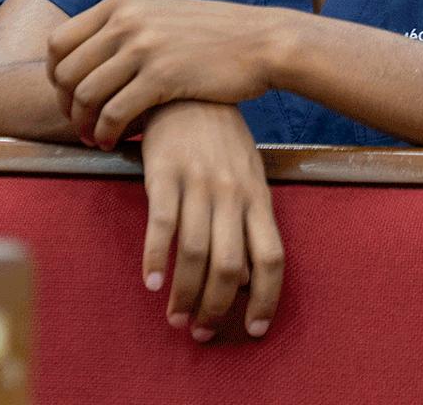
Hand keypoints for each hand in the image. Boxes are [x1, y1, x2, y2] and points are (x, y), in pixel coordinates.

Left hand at [47, 0, 291, 148]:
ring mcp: (144, 47)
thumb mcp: (161, 15)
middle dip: (66, 105)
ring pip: (86, 94)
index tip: (69, 97)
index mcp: (120, 4)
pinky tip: (115, 143)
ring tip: (95, 138)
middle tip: (80, 124)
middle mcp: (126, 21)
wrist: (263, 41)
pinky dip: (107, 133)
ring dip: (84, 124)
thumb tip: (90, 54)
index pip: (59, 42)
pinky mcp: (163, 76)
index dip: (56, 77)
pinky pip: (115, 113)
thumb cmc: (214, 35)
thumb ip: (125, 27)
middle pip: (67, 72)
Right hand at [139, 102, 283, 341]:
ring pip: (197, 253)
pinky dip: (156, 259)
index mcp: (257, 197)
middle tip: (201, 332)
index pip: (272, 259)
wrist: (188, 90)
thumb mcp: (245, 176)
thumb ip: (248, 222)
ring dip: (186, 294)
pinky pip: (162, 225)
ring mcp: (199, 183)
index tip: (256, 330)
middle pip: (232, 267)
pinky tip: (150, 282)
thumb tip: (249, 276)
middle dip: (218, 309)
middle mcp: (233, 194)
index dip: (267, 299)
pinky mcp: (165, 173)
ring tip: (176, 318)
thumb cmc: (219, 139)